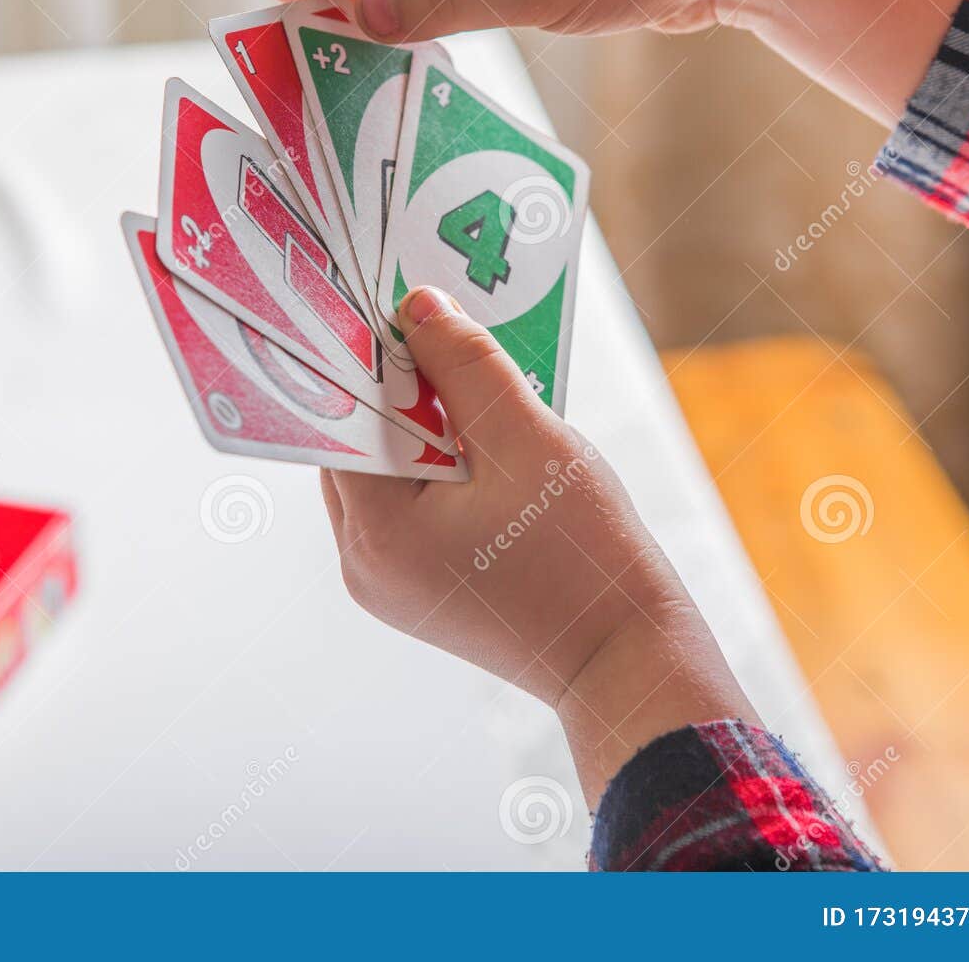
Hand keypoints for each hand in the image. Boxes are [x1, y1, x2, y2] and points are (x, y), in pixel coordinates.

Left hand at [319, 287, 755, 803]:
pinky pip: (411, 508)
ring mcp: (388, 585)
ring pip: (388, 475)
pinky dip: (441, 470)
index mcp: (375, 532)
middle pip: (360, 446)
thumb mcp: (528, 442)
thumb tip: (418, 306)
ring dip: (426, 429)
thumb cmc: (585, 560)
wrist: (627, 661)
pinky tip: (491, 451)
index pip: (341, 419)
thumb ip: (467, 368)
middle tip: (452, 342)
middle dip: (404, 391)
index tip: (398, 312)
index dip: (369, 360)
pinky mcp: (419, 592)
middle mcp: (363, 564)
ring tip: (483, 400)